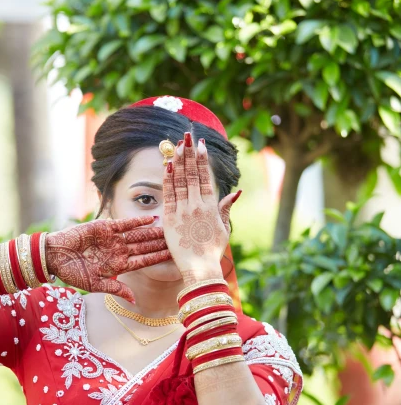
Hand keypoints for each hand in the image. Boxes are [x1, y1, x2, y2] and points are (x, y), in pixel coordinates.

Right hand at [45, 216, 170, 302]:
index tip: (173, 257)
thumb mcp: (95, 284)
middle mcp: (119, 251)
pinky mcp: (105, 227)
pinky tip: (151, 220)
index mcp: (118, 265)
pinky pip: (125, 224)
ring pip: (138, 235)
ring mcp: (113, 239)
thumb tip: (135, 301)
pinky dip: (137, 221)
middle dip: (160, 244)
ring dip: (152, 232)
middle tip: (177, 240)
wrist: (54, 255)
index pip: (144, 261)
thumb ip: (116, 289)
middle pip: (145, 247)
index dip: (158, 258)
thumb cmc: (72, 272)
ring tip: (168, 230)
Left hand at [163, 132, 241, 283]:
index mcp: (211, 206)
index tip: (200, 145)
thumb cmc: (212, 250)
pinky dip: (167, 179)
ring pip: (180, 181)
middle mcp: (196, 205)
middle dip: (189, 153)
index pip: (206, 177)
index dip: (203, 160)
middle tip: (187, 136)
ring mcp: (182, 211)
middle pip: (192, 174)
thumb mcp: (224, 228)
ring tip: (177, 145)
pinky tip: (166, 165)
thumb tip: (238, 191)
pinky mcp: (169, 219)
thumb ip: (226, 208)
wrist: (200, 268)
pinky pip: (168, 195)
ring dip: (178, 161)